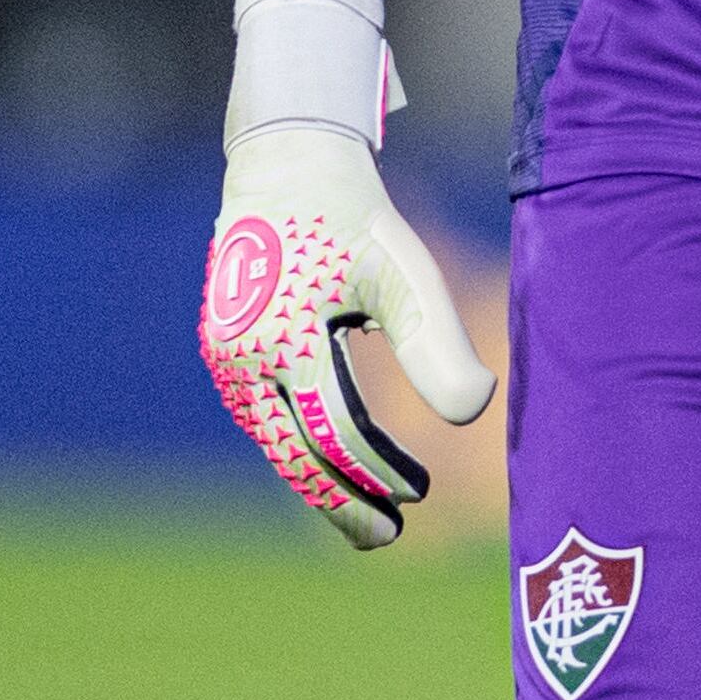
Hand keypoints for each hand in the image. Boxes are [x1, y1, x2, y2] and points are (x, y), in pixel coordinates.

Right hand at [200, 125, 496, 548]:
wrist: (288, 163)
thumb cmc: (354, 216)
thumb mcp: (404, 272)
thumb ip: (436, 344)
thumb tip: (473, 414)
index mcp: (280, 340)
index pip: (333, 433)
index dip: (377, 472)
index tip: (418, 494)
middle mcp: (241, 360)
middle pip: (292, 455)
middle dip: (342, 501)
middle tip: (389, 536)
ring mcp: (226, 360)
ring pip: (276, 440)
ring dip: (322, 477)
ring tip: (372, 508)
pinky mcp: (228, 352)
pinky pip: (266, 415)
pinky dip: (302, 442)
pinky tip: (340, 457)